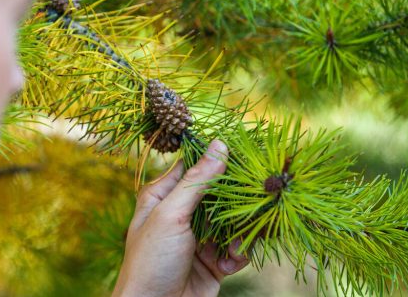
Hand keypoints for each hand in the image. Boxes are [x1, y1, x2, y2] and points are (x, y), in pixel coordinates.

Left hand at [113, 140, 248, 296]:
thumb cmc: (150, 262)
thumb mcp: (170, 216)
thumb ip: (196, 182)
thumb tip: (219, 144)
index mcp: (163, 196)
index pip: (195, 166)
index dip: (219, 160)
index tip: (246, 154)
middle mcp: (181, 214)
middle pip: (220, 194)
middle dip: (237, 200)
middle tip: (257, 198)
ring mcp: (199, 238)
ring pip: (233, 221)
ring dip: (240, 232)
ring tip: (235, 244)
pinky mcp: (213, 262)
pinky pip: (236, 248)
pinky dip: (238, 254)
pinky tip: (230, 264)